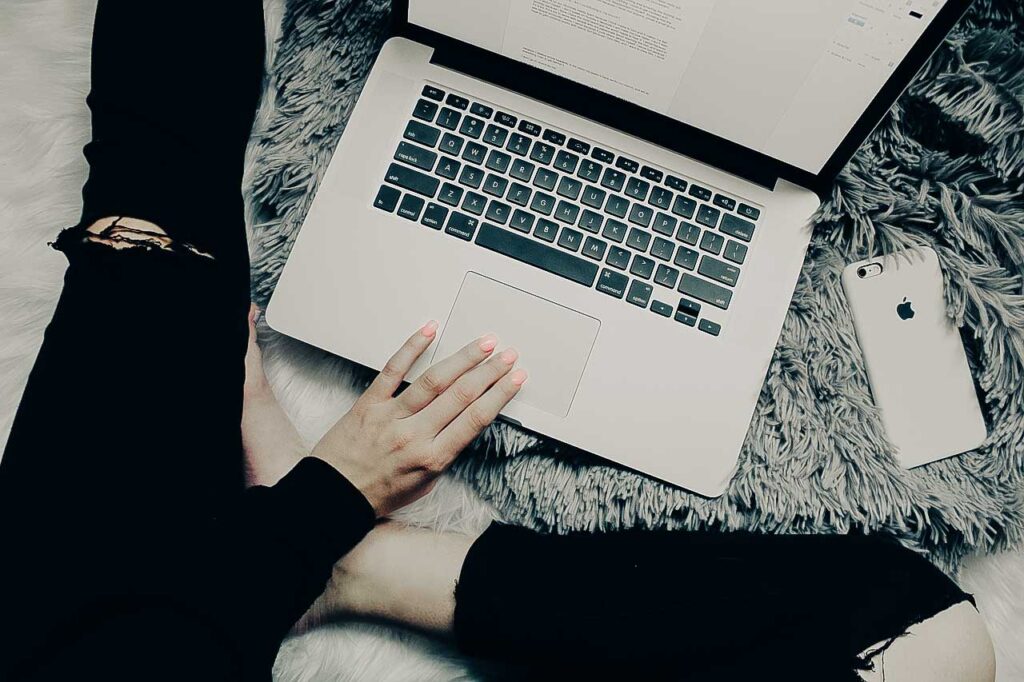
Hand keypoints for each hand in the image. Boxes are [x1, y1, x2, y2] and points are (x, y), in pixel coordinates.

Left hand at [311, 322, 526, 516]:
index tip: (516, 378)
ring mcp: (391, 416)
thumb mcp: (425, 483)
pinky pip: (392, 370)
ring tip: (482, 344)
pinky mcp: (369, 403)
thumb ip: (446, 453)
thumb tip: (467, 423)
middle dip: (489, 371)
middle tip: (507, 354)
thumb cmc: (380, 492)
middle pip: (460, 395)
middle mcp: (413, 435)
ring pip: (434, 380)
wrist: (333, 495)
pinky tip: (429, 331)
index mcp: (432, 457)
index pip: (475, 419)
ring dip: (462, 358)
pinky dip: (411, 347)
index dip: (499, 395)